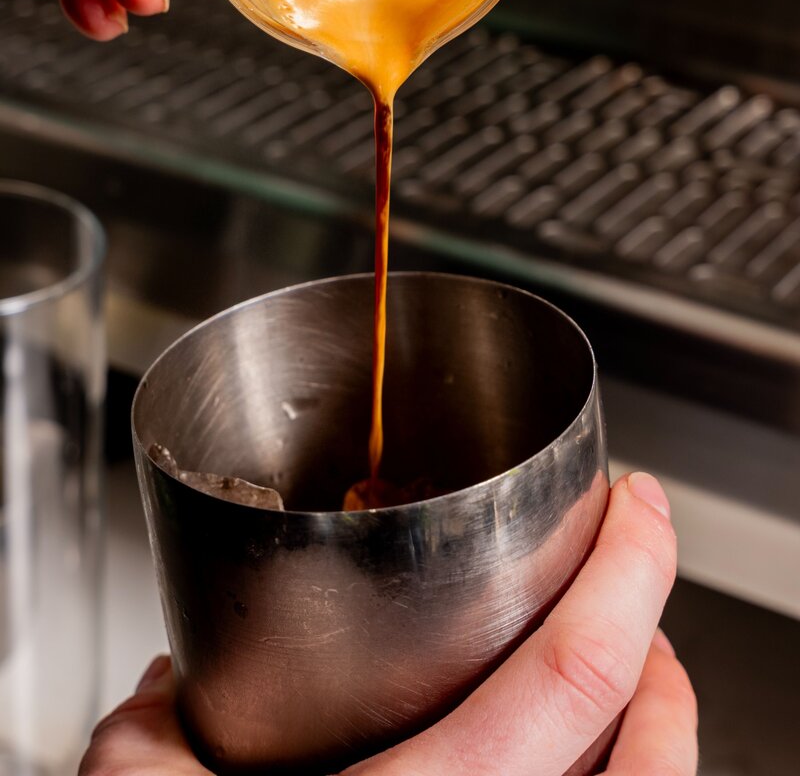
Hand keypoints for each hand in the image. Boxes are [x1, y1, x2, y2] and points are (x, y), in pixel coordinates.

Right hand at [80, 474, 696, 774]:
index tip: (636, 503)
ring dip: (661, 720)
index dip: (630, 569)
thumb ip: (153, 731)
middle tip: (635, 568)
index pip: (578, 673)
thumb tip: (171, 686)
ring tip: (640, 661)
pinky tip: (592, 762)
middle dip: (657, 633)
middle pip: (648, 743)